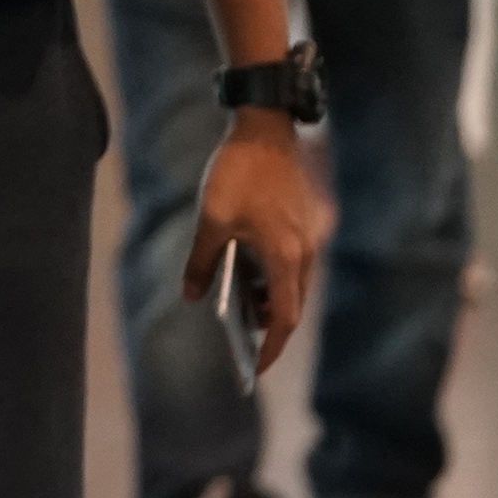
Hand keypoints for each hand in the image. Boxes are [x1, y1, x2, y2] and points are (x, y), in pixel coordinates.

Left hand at [183, 116, 332, 367]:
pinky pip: (290, 264)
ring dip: (268, 300)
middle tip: (241, 344)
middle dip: (267, 327)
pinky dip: (271, 278)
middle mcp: (304, 251)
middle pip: (290, 304)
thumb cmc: (238, 173)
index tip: (254, 369)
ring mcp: (307, 237)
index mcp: (285, 256)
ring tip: (237, 311)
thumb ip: (200, 261)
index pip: (283, 317)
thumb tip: (190, 296)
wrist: (266, 128)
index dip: (270, 347)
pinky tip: (244, 275)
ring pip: (291, 284)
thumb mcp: (209, 219)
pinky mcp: (302, 225)